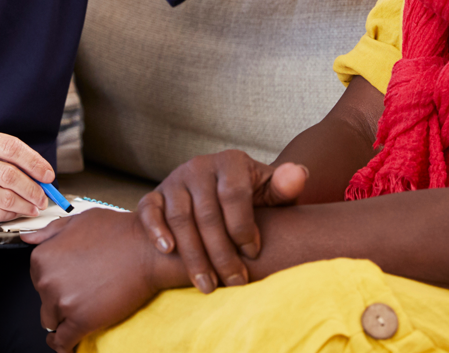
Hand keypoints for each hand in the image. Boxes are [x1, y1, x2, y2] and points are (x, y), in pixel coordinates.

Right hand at [0, 128, 54, 225]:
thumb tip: (35, 170)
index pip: (10, 147)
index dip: (34, 161)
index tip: (47, 173)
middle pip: (8, 174)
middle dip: (32, 187)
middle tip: (43, 195)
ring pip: (2, 197)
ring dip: (24, 204)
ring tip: (33, 206)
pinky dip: (9, 214)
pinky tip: (15, 212)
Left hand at [26, 210, 167, 351]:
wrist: (149, 249)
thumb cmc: (120, 232)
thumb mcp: (80, 220)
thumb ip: (51, 232)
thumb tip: (28, 240)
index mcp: (43, 256)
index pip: (38, 278)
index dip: (55, 281)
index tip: (67, 283)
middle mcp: (47, 279)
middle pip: (44, 301)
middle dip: (60, 299)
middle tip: (81, 293)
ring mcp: (63, 301)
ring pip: (52, 322)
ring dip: (63, 320)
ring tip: (77, 316)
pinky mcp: (81, 321)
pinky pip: (63, 342)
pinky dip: (64, 346)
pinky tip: (68, 345)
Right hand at [136, 149, 305, 291]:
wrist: (218, 195)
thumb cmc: (252, 199)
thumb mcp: (271, 192)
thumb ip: (285, 187)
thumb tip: (299, 175)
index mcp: (231, 162)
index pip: (234, 194)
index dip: (244, 226)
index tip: (254, 253)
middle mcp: (200, 166)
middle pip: (207, 213)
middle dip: (221, 253)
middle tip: (234, 283)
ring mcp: (175, 180)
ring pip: (180, 218)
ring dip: (193, 255)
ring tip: (206, 285)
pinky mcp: (155, 194)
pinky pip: (149, 210)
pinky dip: (156, 230)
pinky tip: (168, 251)